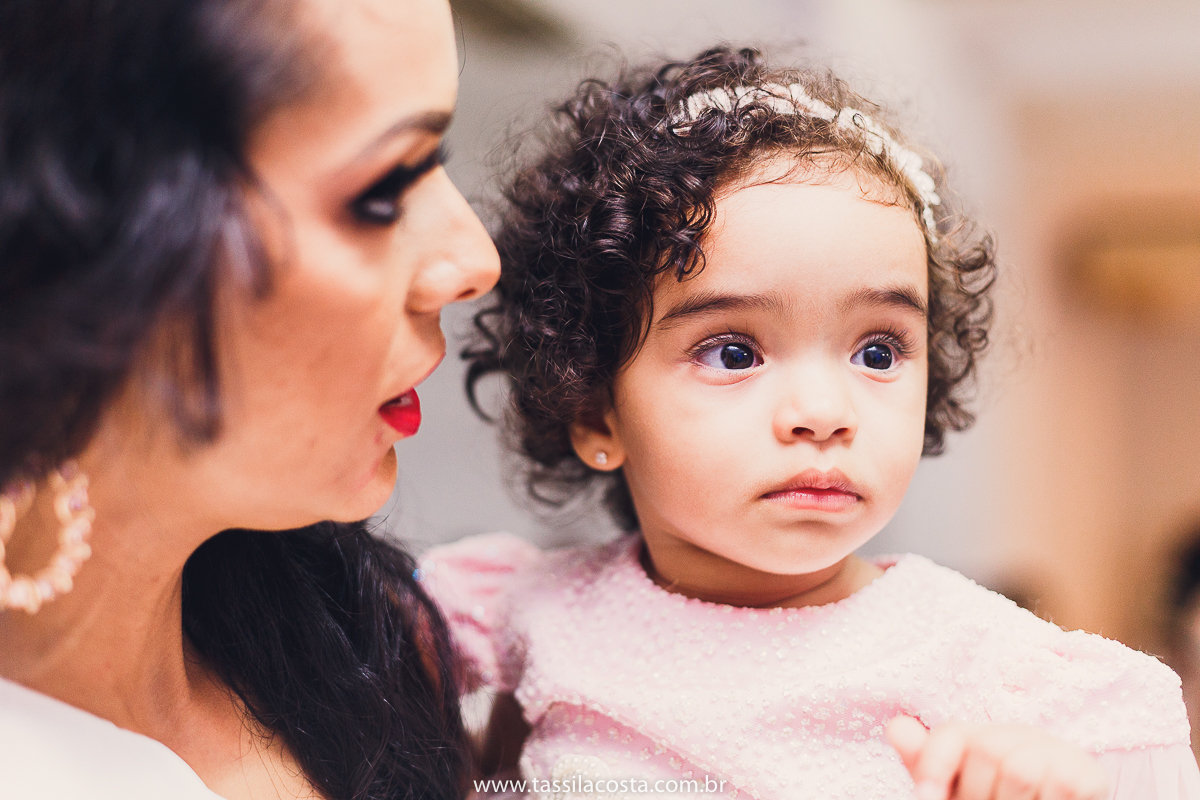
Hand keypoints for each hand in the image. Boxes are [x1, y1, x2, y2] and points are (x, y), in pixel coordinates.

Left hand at [886, 716, 1108, 799]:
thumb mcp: (958, 790)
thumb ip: (927, 764)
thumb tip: (896, 727)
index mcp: (978, 738)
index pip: (950, 735)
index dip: (933, 764)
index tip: (925, 797)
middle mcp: (1016, 735)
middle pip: (986, 751)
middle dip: (977, 794)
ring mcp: (1054, 751)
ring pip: (1018, 768)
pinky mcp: (1085, 774)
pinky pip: (1056, 785)